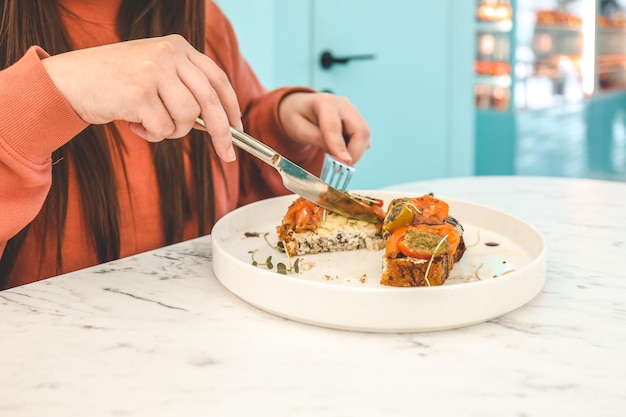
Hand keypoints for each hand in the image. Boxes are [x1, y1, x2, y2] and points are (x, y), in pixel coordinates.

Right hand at [41, 34, 241, 161]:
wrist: (69, 81)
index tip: (238, 129)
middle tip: (228, 156)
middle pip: (210, 102)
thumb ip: (184, 86)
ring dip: (172, 131)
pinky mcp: (139, 93)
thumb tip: (218, 122)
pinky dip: (152, 135)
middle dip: (223, 134)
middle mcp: (169, 54)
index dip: (232, 107)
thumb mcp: (155, 70)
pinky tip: (133, 123)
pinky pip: (163, 129)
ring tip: (150, 123)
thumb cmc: (115, 82)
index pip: (218, 79)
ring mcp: (154, 72)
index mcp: (178, 46)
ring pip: (187, 118)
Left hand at [278, 92, 370, 164]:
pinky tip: (340, 150)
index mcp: (325, 102)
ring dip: (355, 152)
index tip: (344, 163)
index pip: (335, 127)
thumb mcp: (299, 129)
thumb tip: (340, 157)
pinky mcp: (358, 121)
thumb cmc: (297, 117)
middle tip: (341, 168)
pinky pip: (363, 139)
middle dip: (355, 153)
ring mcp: (353, 112)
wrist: (300, 107)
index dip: (339, 147)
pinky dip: (355, 149)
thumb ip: (319, 140)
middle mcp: (344, 105)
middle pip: (360, 130)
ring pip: (365, 136)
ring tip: (337, 159)